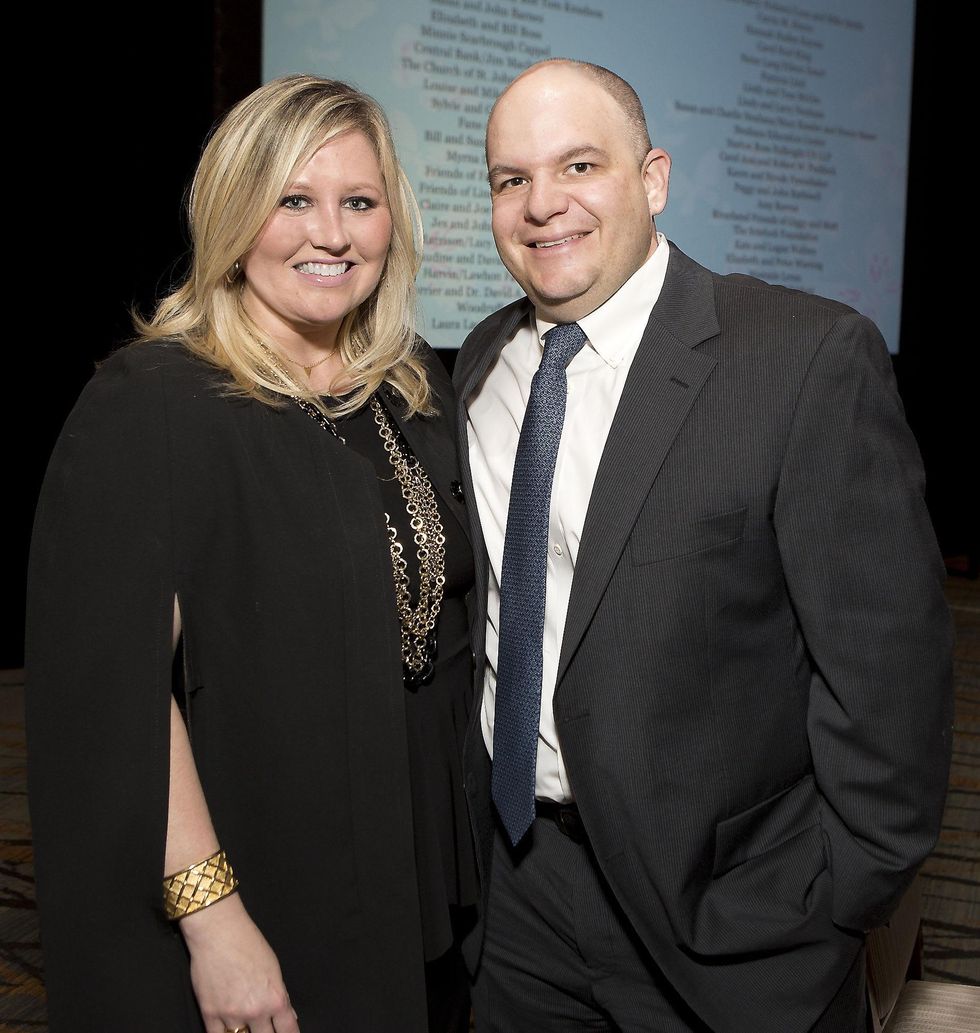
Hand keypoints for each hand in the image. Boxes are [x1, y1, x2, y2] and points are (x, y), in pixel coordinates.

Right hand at [179, 893, 300, 1032]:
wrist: (218, 931)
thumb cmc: (248, 942)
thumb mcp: (274, 967)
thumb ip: (279, 994)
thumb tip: (287, 1015)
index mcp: (275, 998)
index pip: (288, 1030)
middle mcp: (255, 1011)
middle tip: (264, 1029)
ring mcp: (231, 1015)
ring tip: (247, 1029)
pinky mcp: (210, 1014)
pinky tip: (228, 1031)